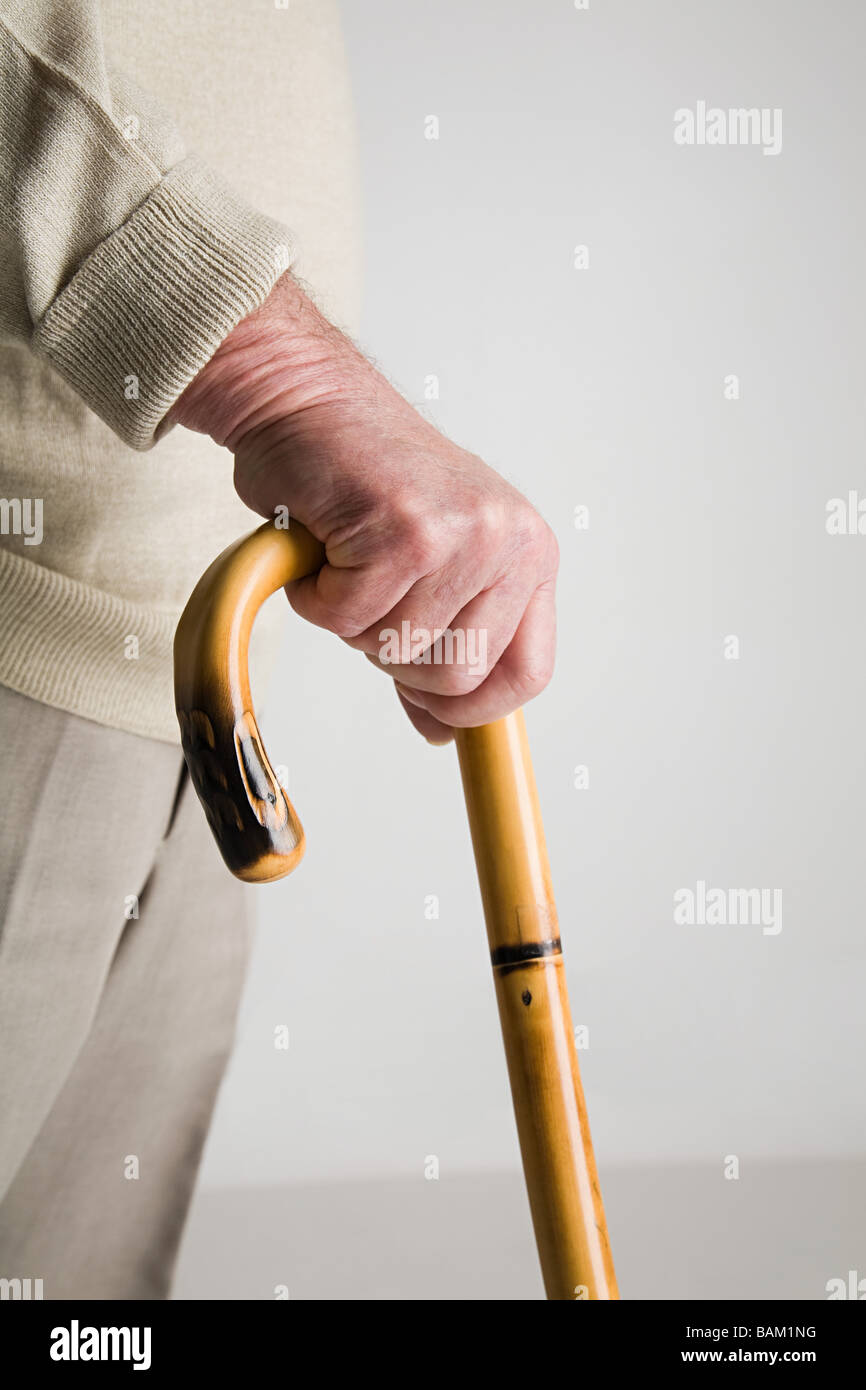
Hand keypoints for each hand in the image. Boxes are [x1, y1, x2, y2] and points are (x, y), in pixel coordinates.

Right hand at [170, 275, 558, 742]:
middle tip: (368, 599)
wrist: (304, 402)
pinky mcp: (404, 529)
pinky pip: (347, 618)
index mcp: (528, 554)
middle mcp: (508, 542)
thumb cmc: (359, 481)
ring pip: (396, 649)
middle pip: (456, 675)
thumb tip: (443, 729)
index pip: (529, 672)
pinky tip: (321, 545)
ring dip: (349, 619)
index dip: (473, 710)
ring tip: (345, 559)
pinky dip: (316, 596)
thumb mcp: (429, 566)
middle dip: (394, 656)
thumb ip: (444, 642)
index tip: (432, 714)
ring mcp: (462, 534)